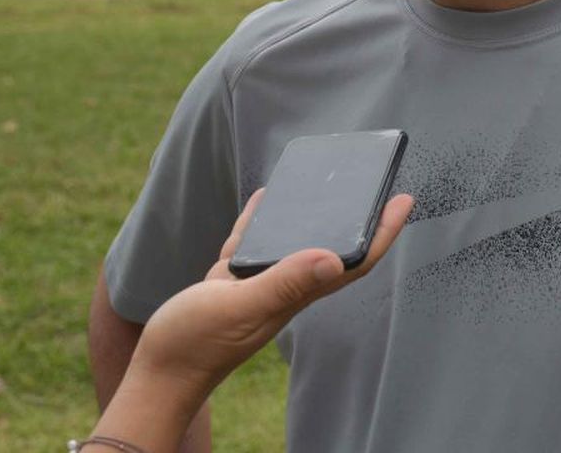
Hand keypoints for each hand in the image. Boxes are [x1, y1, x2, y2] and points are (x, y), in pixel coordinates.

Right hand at [130, 186, 414, 396]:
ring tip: (326, 185)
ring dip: (313, 215)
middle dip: (359, 221)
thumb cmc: (196, 345)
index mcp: (294, 295)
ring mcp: (256, 286)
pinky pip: (252, 242)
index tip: (403, 200)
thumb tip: (332, 259)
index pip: (352, 262)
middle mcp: (283, 289)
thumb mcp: (240, 306)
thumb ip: (283, 282)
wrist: (158, 374)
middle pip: (333, 249)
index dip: (381, 232)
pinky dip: (261, 219)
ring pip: (293, 242)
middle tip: (377, 188)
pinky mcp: (228, 283)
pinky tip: (264, 198)